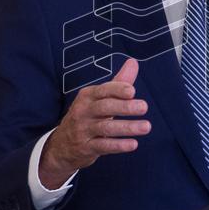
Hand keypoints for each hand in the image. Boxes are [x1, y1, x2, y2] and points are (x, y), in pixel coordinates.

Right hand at [39, 58, 149, 187]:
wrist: (62, 144)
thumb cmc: (87, 116)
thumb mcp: (99, 98)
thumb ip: (118, 82)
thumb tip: (133, 62)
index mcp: (87, 96)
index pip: (102, 90)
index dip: (117, 90)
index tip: (132, 91)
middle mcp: (83, 111)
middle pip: (104, 107)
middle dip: (125, 107)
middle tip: (144, 107)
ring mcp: (84, 130)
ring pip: (106, 128)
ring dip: (127, 127)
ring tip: (146, 126)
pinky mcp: (86, 147)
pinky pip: (104, 146)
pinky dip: (118, 145)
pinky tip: (133, 144)